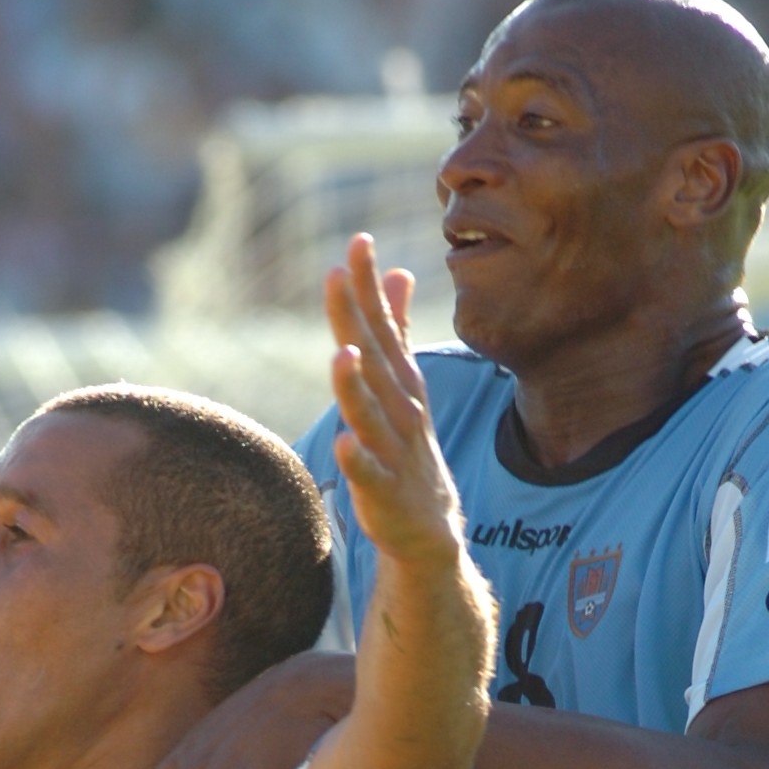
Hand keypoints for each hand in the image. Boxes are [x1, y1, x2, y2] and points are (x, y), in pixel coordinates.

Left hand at [325, 233, 461, 564]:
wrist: (429, 526)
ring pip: (372, 413)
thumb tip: (398, 273)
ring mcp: (392, 449)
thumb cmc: (408, 446)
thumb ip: (396, 329)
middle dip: (358, 316)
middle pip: (374, 357)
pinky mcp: (383, 490)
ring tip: (343, 354)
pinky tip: (346, 443)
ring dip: (357, 384)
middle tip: (339, 273)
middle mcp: (398, 407)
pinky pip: (370, 473)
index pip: (381, 325)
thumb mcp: (404, 383)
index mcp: (399, 380)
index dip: (369, 286)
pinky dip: (359, 459)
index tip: (358, 242)